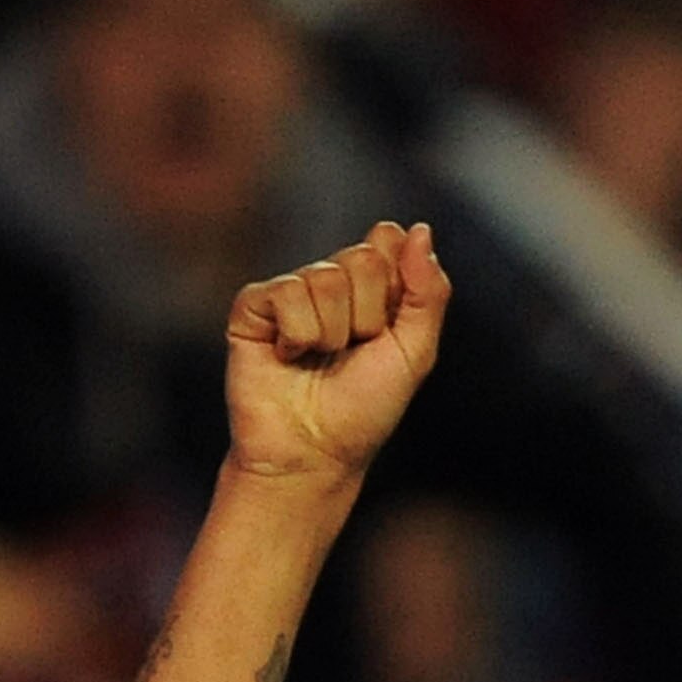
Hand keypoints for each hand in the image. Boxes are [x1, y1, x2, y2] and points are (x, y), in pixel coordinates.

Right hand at [225, 219, 451, 482]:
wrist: (314, 453)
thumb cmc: (364, 410)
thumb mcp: (415, 353)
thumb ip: (428, 292)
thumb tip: (418, 228)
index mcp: (372, 287)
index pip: (388, 242)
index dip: (393, 288)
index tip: (385, 331)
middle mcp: (332, 282)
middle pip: (362, 258)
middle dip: (367, 316)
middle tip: (351, 354)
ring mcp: (291, 292)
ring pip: (325, 278)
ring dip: (332, 333)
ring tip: (318, 361)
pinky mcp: (254, 306)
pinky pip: (286, 292)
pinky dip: (297, 334)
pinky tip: (288, 358)